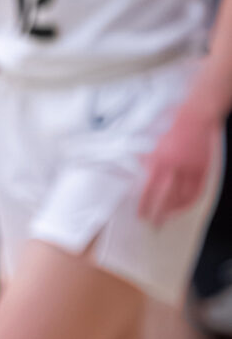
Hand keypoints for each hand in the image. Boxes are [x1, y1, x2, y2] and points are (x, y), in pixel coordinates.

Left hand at [139, 99, 219, 225]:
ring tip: (167, 218)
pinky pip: (197, 191)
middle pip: (165, 197)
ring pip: (182, 197)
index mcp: (159, 159)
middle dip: (158, 213)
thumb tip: (135, 173)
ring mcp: (190, 168)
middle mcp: (175, 166)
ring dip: (174, 210)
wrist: (195, 114)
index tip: (140, 214)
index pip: (149, 189)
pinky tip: (183, 207)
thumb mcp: (151, 140)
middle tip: (153, 224)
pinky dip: (189, 202)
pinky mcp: (202, 169)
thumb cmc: (171, 124)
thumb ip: (145, 158)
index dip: (145, 204)